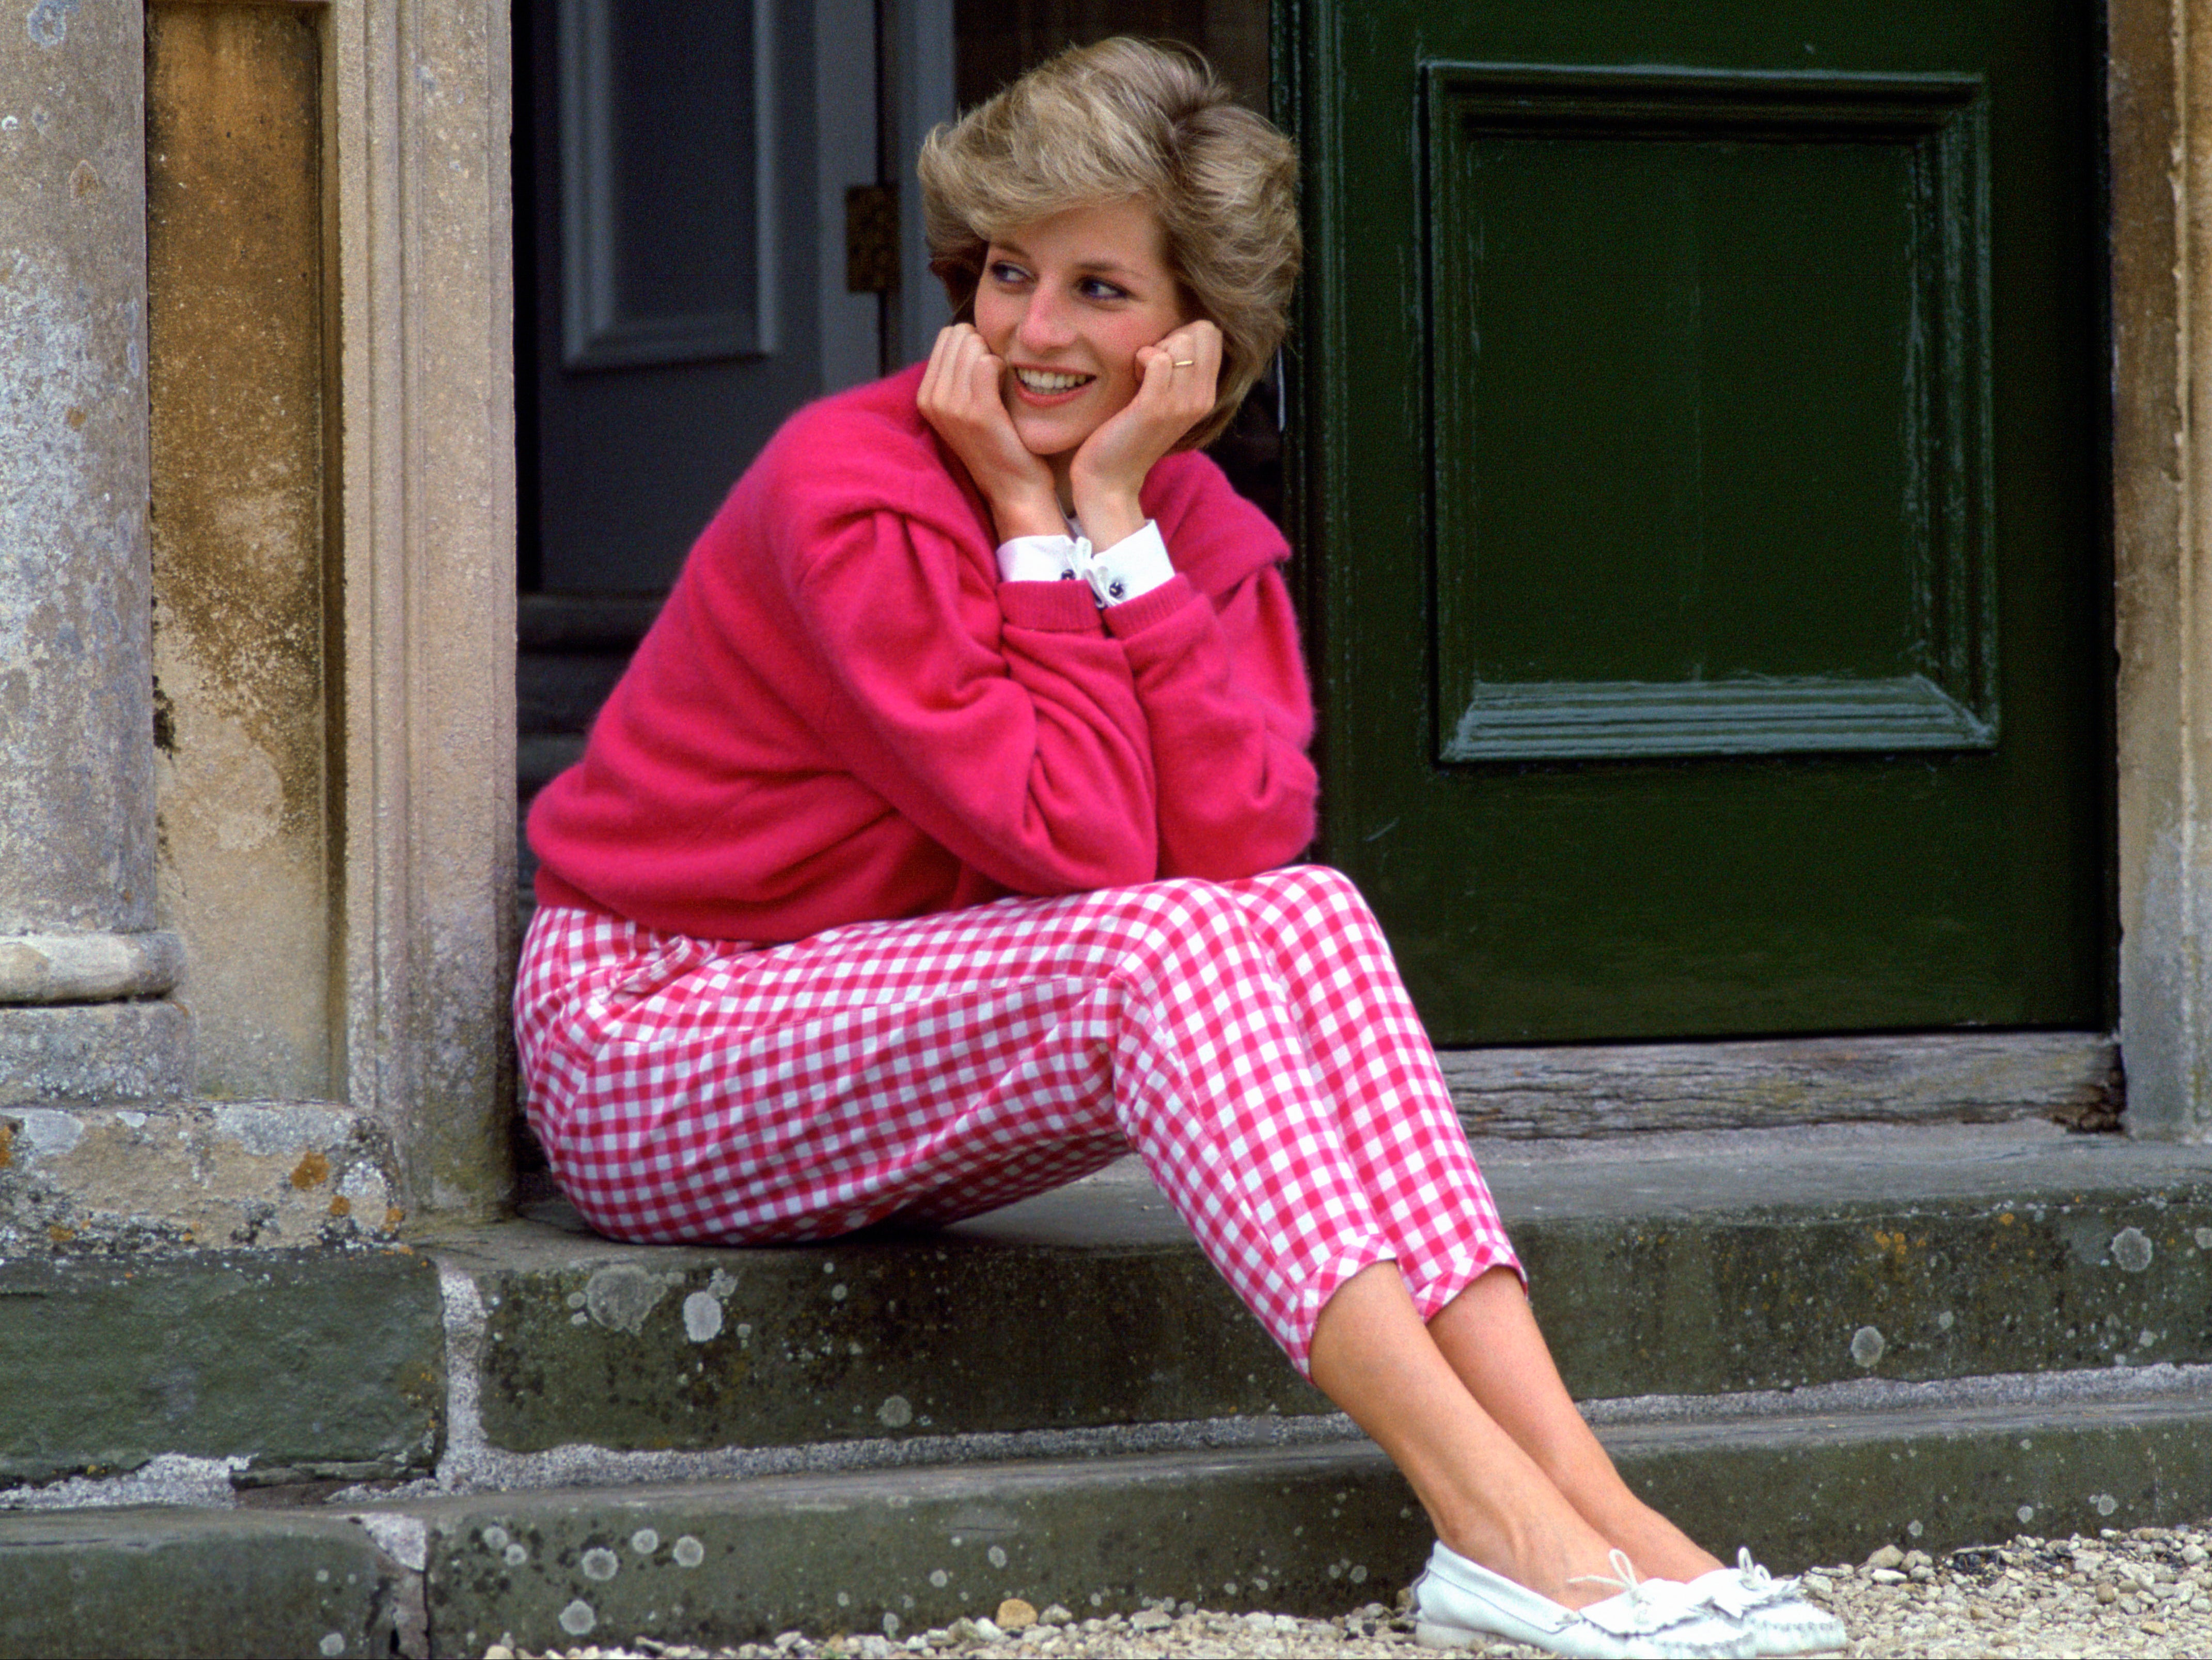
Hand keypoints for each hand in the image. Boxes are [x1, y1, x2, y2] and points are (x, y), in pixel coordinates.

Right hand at [916, 324, 1064, 540]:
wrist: (1013, 488)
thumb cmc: (998, 443)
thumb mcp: (965, 408)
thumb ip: (958, 374)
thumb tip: (969, 333)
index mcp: (926, 396)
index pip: (947, 336)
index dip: (974, 344)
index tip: (986, 371)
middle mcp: (932, 399)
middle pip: (959, 335)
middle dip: (983, 346)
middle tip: (996, 377)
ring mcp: (952, 406)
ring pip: (973, 345)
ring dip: (995, 357)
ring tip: (1001, 385)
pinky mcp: (977, 412)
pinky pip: (988, 363)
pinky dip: (1004, 368)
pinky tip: (1008, 387)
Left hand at [1067, 320, 1222, 548]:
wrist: (1110, 480)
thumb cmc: (1128, 435)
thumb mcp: (1164, 402)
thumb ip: (1177, 373)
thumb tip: (1176, 334)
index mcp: (1206, 396)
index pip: (1211, 334)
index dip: (1183, 334)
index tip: (1160, 360)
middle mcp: (1201, 399)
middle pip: (1201, 331)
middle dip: (1171, 336)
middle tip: (1150, 367)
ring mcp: (1181, 404)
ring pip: (1182, 341)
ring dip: (1154, 348)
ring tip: (1141, 377)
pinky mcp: (1157, 407)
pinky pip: (1158, 358)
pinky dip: (1141, 358)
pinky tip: (1132, 380)